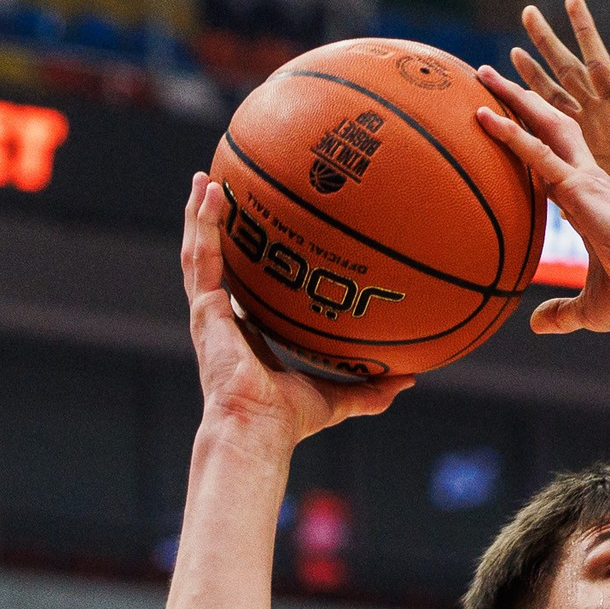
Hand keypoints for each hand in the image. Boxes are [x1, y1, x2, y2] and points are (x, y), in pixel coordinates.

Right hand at [182, 173, 409, 447]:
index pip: (246, 291)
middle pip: (220, 262)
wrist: (258, 429)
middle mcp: (224, 320)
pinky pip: (200, 256)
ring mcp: (209, 312)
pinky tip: (210, 191)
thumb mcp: (337, 399)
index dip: (249, 266)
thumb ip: (370, 390)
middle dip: (219, 228)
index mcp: (247, 337)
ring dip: (202, 214)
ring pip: (201, 252)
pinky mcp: (203, 309)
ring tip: (207, 178)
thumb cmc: (288, 422)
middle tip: (226, 192)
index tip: (259, 240)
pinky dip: (203, 223)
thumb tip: (409, 379)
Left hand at [473, 66, 609, 334]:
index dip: (533, 138)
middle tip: (490, 79)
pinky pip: (537, 151)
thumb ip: (561, 313)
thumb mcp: (590, 307)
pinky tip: (482, 115)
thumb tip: (536, 325)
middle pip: (550, 126)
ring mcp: (586, 178)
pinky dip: (508, 131)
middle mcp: (590, 179)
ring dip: (512, 99)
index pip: (556, 159)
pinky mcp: (580, 187)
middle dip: (521, 100)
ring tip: (483, 76)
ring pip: (544, 124)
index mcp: (592, 200)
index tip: (508, 123)